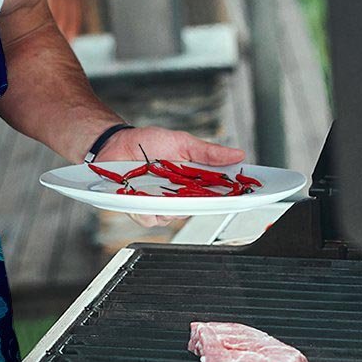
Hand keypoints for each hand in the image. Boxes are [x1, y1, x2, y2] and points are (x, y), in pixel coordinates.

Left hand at [97, 126, 245, 228]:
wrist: (116, 143)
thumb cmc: (148, 142)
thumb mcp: (182, 142)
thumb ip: (208, 152)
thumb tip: (238, 154)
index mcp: (193, 181)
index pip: (217, 194)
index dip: (232, 197)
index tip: (245, 195)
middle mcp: (178, 196)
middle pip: (197, 209)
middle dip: (198, 202)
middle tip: (193, 188)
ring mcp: (159, 204)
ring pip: (173, 217)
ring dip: (168, 204)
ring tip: (159, 186)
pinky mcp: (140, 209)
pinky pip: (149, 218)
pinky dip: (146, 208)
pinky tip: (141, 195)